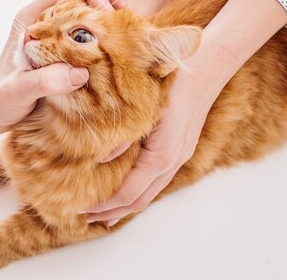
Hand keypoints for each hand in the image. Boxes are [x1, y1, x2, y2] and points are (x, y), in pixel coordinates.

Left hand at [0, 0, 128, 130]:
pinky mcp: (59, 47)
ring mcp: (52, 32)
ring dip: (109, 12)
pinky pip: (86, 29)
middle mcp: (43, 19)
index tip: (109, 15)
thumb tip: (79, 74)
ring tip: (127, 29)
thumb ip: (45, 81)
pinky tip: (115, 48)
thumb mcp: (19, 92)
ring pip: (87, 7)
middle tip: (130, 16)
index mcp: (32, 17)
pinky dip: (104, 32)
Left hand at [84, 69, 213, 225]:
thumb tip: (98, 158)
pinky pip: (156, 181)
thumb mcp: (143, 109)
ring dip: (125, 206)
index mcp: (161, 157)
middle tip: (86, 218)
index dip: (103, 205)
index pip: (127, 193)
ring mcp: (178, 158)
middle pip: (138, 201)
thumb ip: (122, 136)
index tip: (81, 208)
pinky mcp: (179, 150)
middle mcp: (172, 163)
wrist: (205, 69)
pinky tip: (127, 188)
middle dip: (111, 212)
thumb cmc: (172, 85)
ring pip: (149, 194)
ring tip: (104, 213)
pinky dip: (138, 191)